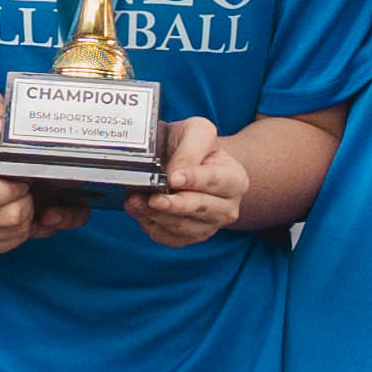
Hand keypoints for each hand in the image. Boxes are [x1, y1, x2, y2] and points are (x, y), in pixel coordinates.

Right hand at [0, 90, 61, 253]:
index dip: (15, 189)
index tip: (22, 180)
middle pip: (9, 218)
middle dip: (27, 203)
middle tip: (25, 190)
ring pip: (13, 235)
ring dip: (26, 219)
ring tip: (20, 200)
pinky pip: (7, 246)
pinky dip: (18, 232)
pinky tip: (13, 214)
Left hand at [128, 118, 247, 247]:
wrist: (187, 161)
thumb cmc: (194, 146)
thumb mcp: (197, 132)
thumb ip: (190, 148)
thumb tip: (174, 173)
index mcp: (235, 179)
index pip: (215, 181)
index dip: (193, 180)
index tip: (173, 178)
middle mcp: (227, 207)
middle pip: (200, 209)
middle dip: (174, 205)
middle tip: (152, 198)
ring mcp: (209, 226)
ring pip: (183, 227)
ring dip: (156, 216)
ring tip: (135, 202)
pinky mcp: (190, 238)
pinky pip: (170, 239)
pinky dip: (152, 227)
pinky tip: (139, 212)